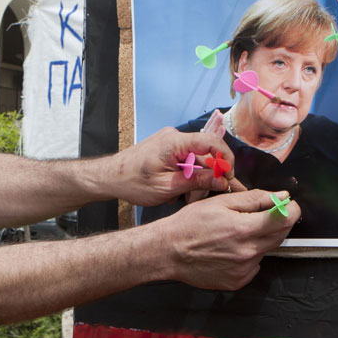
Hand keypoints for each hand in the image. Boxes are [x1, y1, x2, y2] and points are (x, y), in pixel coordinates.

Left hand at [110, 113, 235, 206]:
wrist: (108, 177)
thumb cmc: (132, 182)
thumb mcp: (167, 187)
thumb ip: (196, 182)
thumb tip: (223, 180)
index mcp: (174, 142)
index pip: (212, 142)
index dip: (225, 159)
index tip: (229, 177)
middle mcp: (175, 137)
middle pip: (204, 156)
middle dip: (207, 179)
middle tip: (198, 199)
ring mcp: (171, 143)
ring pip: (196, 162)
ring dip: (195, 182)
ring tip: (182, 199)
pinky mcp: (167, 150)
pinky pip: (186, 162)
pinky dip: (186, 178)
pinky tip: (178, 193)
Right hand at [162, 190, 298, 289]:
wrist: (168, 251)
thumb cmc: (190, 224)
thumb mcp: (220, 202)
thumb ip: (255, 199)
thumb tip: (281, 197)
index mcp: (245, 229)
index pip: (287, 218)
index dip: (290, 208)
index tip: (284, 205)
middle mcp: (249, 252)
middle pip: (281, 235)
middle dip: (275, 223)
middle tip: (254, 216)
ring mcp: (244, 270)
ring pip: (266, 250)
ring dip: (259, 240)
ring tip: (233, 234)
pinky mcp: (238, 281)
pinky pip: (254, 265)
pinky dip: (247, 256)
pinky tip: (228, 249)